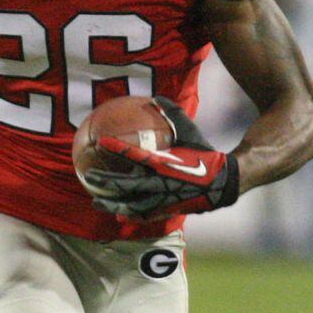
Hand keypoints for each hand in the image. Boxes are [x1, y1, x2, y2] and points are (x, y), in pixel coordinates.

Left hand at [83, 97, 238, 218]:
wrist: (223, 182)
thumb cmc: (203, 153)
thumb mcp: (190, 131)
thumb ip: (173, 114)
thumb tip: (156, 97)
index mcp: (165, 162)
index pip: (136, 154)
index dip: (117, 147)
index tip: (101, 141)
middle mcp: (161, 182)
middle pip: (127, 184)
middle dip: (106, 180)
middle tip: (88, 175)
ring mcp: (162, 199)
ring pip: (131, 205)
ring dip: (112, 204)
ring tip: (95, 201)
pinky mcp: (166, 210)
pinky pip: (144, 215)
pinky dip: (130, 216)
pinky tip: (117, 216)